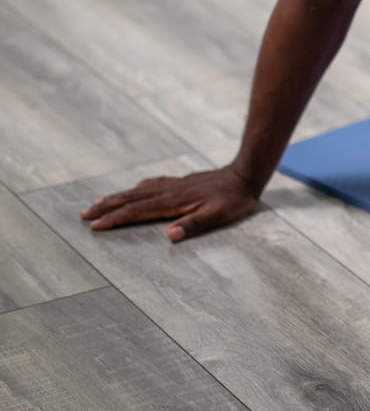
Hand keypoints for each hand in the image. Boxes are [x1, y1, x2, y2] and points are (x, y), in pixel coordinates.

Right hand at [80, 166, 260, 241]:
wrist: (245, 175)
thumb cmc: (234, 199)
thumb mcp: (218, 215)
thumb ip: (194, 225)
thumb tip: (170, 235)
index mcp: (173, 201)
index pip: (137, 211)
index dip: (115, 218)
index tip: (95, 225)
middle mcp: (169, 191)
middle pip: (131, 199)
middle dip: (106, 207)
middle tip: (83, 214)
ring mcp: (174, 185)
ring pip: (138, 191)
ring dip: (116, 198)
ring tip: (98, 203)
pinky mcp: (181, 182)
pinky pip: (151, 185)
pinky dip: (137, 189)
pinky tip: (134, 190)